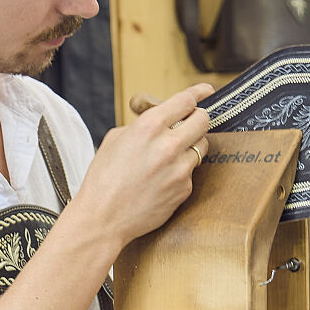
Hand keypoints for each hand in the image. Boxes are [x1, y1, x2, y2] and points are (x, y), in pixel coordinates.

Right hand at [75, 81, 213, 252]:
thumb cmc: (103, 178)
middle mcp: (168, 145)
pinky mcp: (184, 189)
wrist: (103, 219)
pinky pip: (192, 172)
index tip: (206, 91)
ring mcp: (179, 169)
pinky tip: (162, 180)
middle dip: (198, 119)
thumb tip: (163, 118)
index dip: (198, 93)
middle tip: (191, 124)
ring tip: (170, 156)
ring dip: (191, 146)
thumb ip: (142, 124)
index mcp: (148, 126)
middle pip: (203, 120)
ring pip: (202, 146)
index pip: (186, 100)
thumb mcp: (115, 139)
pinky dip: (181, 172)